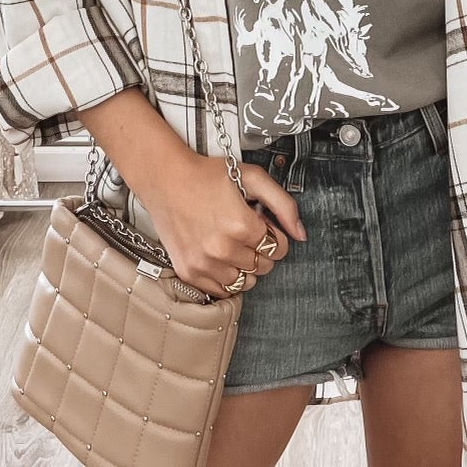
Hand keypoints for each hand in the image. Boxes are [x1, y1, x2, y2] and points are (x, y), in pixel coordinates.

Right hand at [140, 146, 305, 298]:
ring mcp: (204, 264)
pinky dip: (226, 277)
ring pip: (246, 282)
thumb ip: (283, 204)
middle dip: (261, 249)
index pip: (278, 248)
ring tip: (231, 242)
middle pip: (264, 266)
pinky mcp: (189, 272)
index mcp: (240, 225)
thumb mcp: (252, 177)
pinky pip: (222, 290)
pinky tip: (220, 256)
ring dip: (245, 265)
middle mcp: (222, 249)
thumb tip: (301, 233)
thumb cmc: (206, 175)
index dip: (273, 233)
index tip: (260, 223)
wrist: (165, 178)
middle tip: (244, 230)